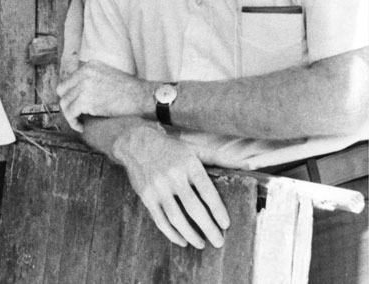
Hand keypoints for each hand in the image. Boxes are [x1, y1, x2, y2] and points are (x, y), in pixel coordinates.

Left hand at [57, 60, 149, 130]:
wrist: (142, 96)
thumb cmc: (130, 90)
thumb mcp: (108, 75)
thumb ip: (92, 79)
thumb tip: (79, 93)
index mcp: (89, 66)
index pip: (69, 81)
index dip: (71, 95)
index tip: (76, 105)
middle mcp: (84, 73)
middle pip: (62, 91)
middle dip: (67, 104)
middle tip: (75, 114)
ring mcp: (84, 86)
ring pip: (65, 103)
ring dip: (70, 115)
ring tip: (79, 122)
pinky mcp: (86, 100)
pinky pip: (71, 113)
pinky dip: (73, 122)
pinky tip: (81, 127)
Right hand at [99, 121, 231, 249]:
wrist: (138, 143)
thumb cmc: (172, 149)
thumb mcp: (196, 149)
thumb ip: (221, 158)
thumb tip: (250, 166)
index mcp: (189, 164)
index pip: (207, 191)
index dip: (218, 210)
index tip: (226, 225)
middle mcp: (173, 175)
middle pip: (193, 208)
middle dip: (208, 228)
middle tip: (218, 242)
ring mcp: (158, 186)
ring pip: (176, 217)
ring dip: (190, 235)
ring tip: (201, 244)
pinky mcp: (146, 195)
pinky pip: (160, 219)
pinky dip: (171, 233)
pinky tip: (181, 241)